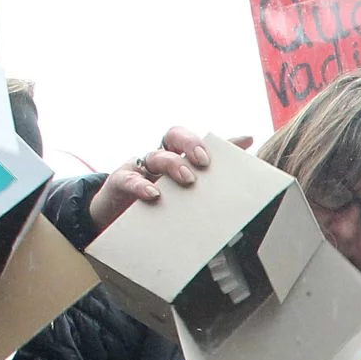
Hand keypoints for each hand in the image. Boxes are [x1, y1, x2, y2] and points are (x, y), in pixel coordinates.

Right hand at [89, 126, 240, 231]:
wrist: (114, 223)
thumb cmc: (155, 210)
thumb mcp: (183, 203)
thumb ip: (208, 194)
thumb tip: (242, 190)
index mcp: (178, 161)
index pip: (201, 144)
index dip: (223, 140)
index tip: (246, 140)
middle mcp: (160, 159)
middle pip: (174, 137)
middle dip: (192, 144)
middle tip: (204, 162)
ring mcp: (140, 169)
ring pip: (156, 156)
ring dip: (173, 164)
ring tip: (187, 179)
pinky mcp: (120, 183)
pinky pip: (129, 179)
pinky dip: (141, 185)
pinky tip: (153, 195)